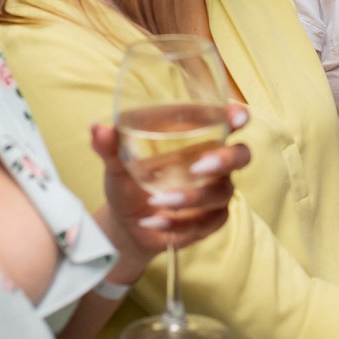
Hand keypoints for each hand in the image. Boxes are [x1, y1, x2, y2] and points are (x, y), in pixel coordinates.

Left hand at [92, 104, 251, 279]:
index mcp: (198, 137)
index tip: (236, 117)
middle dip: (226, 159)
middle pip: (241, 155)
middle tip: (199, 166)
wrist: (125, 223)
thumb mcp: (117, 163)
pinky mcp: (209, 221)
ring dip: (192, 198)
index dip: (237, 115)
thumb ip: (110, 145)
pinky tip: (154, 221)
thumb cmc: (129, 180)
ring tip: (157, 201)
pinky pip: (207, 222)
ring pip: (222, 193)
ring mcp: (215, 192)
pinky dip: (180, 223)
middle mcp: (214, 162)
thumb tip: (98, 129)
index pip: (227, 120)